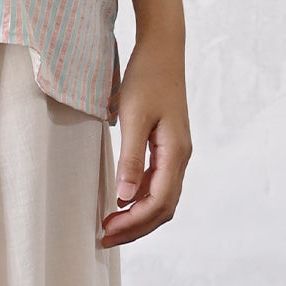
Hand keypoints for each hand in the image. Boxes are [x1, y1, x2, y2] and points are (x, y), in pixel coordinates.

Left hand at [99, 29, 191, 247]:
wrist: (162, 49)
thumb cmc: (147, 77)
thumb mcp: (133, 116)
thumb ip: (130, 158)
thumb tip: (124, 198)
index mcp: (176, 153)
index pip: (158, 203)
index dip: (133, 223)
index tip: (106, 231)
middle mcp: (180, 157)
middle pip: (163, 207)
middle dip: (136, 226)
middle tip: (105, 236)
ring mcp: (176, 152)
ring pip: (162, 197)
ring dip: (138, 215)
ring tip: (111, 224)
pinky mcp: (168, 144)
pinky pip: (158, 181)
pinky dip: (141, 197)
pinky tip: (123, 199)